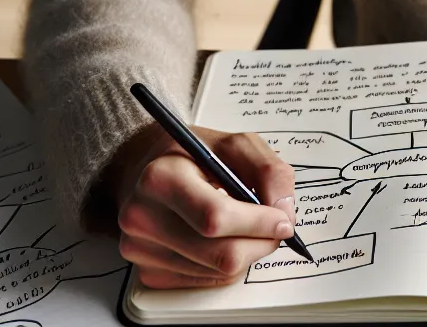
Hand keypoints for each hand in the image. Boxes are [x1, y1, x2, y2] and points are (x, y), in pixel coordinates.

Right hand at [112, 123, 296, 288]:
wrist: (142, 170)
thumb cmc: (188, 156)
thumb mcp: (231, 144)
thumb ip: (268, 170)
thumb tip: (284, 212)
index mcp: (160, 178)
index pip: (216, 218)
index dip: (259, 223)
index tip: (283, 220)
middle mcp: (143, 217)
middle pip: (222, 254)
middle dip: (261, 242)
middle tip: (273, 227)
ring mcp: (142, 250)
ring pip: (220, 272)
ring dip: (246, 252)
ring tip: (241, 225)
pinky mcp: (149, 273)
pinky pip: (207, 281)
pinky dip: (225, 264)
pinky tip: (218, 239)